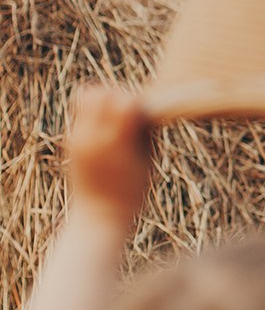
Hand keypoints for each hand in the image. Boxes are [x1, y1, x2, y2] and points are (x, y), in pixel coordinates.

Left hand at [68, 87, 151, 224]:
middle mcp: (91, 137)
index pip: (125, 102)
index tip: (143, 117)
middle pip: (102, 92)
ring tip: (116, 116)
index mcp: (114, 144)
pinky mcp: (70, 141)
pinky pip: (82, 111)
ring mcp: (77, 138)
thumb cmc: (132, 191)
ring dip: (103, 98)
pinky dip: (96, 112)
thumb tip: (144, 106)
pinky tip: (108, 128)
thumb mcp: (147, 161)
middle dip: (118, 95)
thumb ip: (144, 132)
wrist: (98, 217)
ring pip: (86, 94)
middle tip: (129, 112)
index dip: (138, 103)